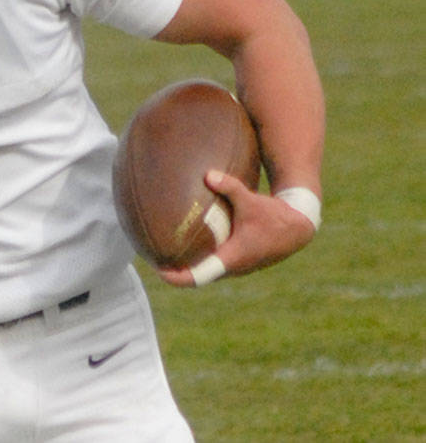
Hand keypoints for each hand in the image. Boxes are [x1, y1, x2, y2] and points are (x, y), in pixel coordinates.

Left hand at [157, 170, 317, 287]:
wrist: (298, 228)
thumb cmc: (274, 216)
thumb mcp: (251, 200)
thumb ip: (229, 187)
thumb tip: (207, 174)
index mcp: (232, 258)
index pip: (199, 276)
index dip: (178, 277)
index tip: (159, 272)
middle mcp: (233, 267)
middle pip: (198, 277)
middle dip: (176, 272)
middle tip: (152, 260)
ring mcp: (237, 267)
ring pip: (206, 272)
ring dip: (187, 267)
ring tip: (163, 256)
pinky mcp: (239, 261)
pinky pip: (214, 265)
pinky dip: (199, 261)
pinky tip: (186, 247)